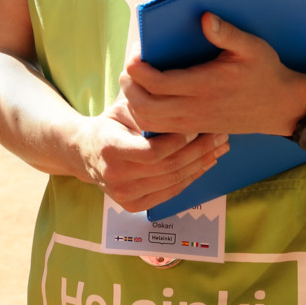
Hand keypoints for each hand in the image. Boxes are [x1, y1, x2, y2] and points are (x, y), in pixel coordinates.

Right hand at [71, 104, 227, 213]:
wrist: (85, 152)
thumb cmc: (110, 124)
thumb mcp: (123, 108)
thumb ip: (147, 107)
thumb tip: (179, 98)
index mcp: (110, 148)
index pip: (153, 151)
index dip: (180, 141)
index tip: (198, 125)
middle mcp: (114, 176)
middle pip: (168, 168)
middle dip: (199, 151)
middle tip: (220, 135)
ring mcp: (123, 194)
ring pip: (173, 182)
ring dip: (201, 165)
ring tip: (219, 148)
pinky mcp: (132, 205)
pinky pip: (170, 193)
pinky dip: (190, 178)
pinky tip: (204, 164)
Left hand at [120, 11, 305, 136]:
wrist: (281, 107)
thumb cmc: (265, 72)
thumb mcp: (252, 47)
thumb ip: (226, 33)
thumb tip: (204, 18)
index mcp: (204, 86)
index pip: (154, 82)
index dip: (136, 66)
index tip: (139, 49)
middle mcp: (193, 108)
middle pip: (141, 105)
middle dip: (128, 83)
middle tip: (132, 64)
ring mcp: (191, 122)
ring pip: (146, 120)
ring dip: (133, 99)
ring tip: (138, 77)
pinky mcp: (193, 128)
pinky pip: (157, 128)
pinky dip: (144, 113)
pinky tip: (149, 94)